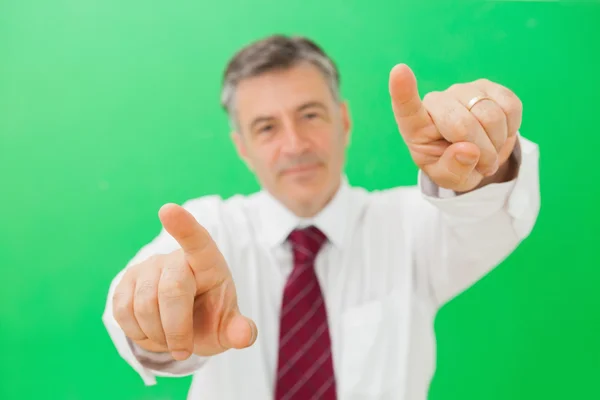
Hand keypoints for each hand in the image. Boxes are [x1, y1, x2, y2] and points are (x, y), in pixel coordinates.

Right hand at [112, 204, 256, 360]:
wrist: (182, 324)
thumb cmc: (209, 318)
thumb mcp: (227, 327)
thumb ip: (239, 331)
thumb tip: (245, 335)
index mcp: (207, 262)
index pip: (198, 240)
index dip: (183, 225)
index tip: (168, 210)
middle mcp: (175, 258)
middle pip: (171, 291)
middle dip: (176, 330)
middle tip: (184, 351)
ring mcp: (147, 267)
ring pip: (143, 305)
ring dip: (157, 335)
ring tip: (170, 340)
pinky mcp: (124, 282)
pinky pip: (122, 312)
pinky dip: (138, 333)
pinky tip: (151, 332)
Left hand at [389, 64, 521, 191]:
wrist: (477, 155)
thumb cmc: (452, 165)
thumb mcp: (448, 178)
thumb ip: (453, 170)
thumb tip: (467, 151)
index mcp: (415, 126)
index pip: (406, 107)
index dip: (403, 90)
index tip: (399, 71)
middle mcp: (437, 101)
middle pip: (462, 124)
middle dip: (480, 152)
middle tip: (482, 165)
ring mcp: (462, 90)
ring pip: (490, 116)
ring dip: (496, 143)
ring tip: (488, 151)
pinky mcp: (489, 86)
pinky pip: (510, 107)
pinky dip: (510, 129)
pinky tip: (498, 134)